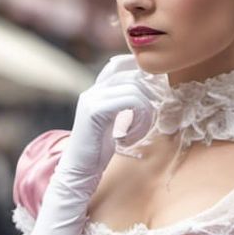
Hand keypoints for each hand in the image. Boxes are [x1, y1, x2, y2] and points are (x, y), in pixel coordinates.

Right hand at [51, 55, 157, 199]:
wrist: (80, 171)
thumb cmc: (99, 151)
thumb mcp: (115, 123)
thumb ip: (125, 105)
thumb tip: (151, 92)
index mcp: (97, 90)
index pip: (120, 63)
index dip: (141, 73)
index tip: (154, 94)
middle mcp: (93, 89)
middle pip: (132, 74)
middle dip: (150, 95)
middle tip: (153, 117)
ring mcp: (92, 98)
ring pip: (135, 90)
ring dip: (146, 114)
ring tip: (138, 133)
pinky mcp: (95, 110)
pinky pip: (130, 102)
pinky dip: (139, 120)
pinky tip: (129, 137)